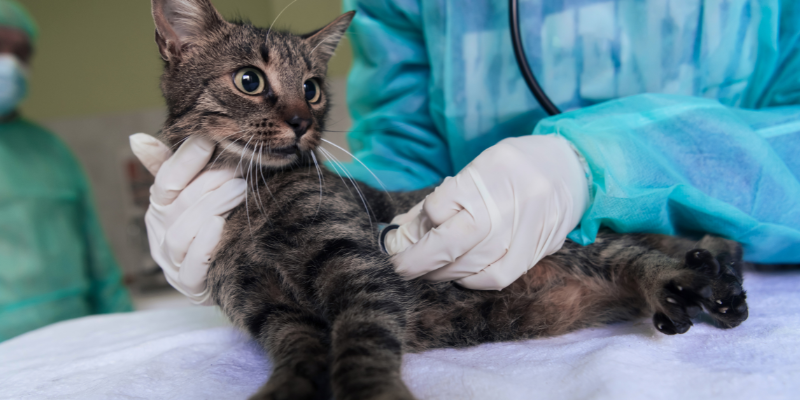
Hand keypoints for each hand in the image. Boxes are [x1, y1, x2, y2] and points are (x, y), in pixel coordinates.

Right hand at [130, 134, 245, 303]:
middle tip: (236, 168)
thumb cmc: (210, 229)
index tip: (207, 140)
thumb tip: (136, 139)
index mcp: (159, 210)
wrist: (230, 276)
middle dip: (208, 183)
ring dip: (211, 207)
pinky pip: (192, 266)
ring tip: (239, 189)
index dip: (185, 160)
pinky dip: (204, 244)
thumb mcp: (192, 197)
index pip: (166, 182)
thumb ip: (173, 168)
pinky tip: (220, 225)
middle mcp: (161, 236)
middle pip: (178, 205)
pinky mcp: (190, 286)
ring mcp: (172, 263)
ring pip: (183, 233)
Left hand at [383, 135, 588, 289]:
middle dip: (418, 261)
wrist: (572, 169)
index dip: (417, 225)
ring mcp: (524, 232)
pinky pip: (497, 277)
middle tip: (400, 266)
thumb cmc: (516, 166)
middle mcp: (506, 206)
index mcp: (487, 176)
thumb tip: (402, 231)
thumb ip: (442, 200)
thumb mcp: (477, 167)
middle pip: (450, 245)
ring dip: (441, 273)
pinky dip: (471, 281)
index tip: (401, 237)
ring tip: (427, 270)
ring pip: (470, 265)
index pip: (437, 209)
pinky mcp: (536, 251)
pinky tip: (459, 276)